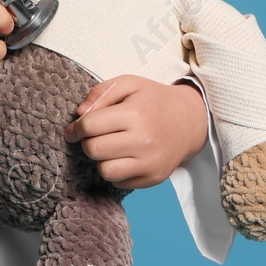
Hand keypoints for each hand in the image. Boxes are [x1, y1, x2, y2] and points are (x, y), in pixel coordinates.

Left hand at [64, 75, 208, 188]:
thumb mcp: (130, 84)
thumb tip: (79, 114)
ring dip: (101, 159)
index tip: (74, 129)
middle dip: (88, 142)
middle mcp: (143, 140)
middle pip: (93, 149)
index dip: (76, 128)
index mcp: (135, 113)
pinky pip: (119, 182)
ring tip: (111, 148)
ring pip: (104, 170)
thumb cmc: (154, 100)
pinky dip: (116, 171)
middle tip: (96, 136)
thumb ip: (101, 92)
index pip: (89, 126)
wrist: (190, 121)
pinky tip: (125, 157)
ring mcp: (149, 162)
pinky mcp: (153, 178)